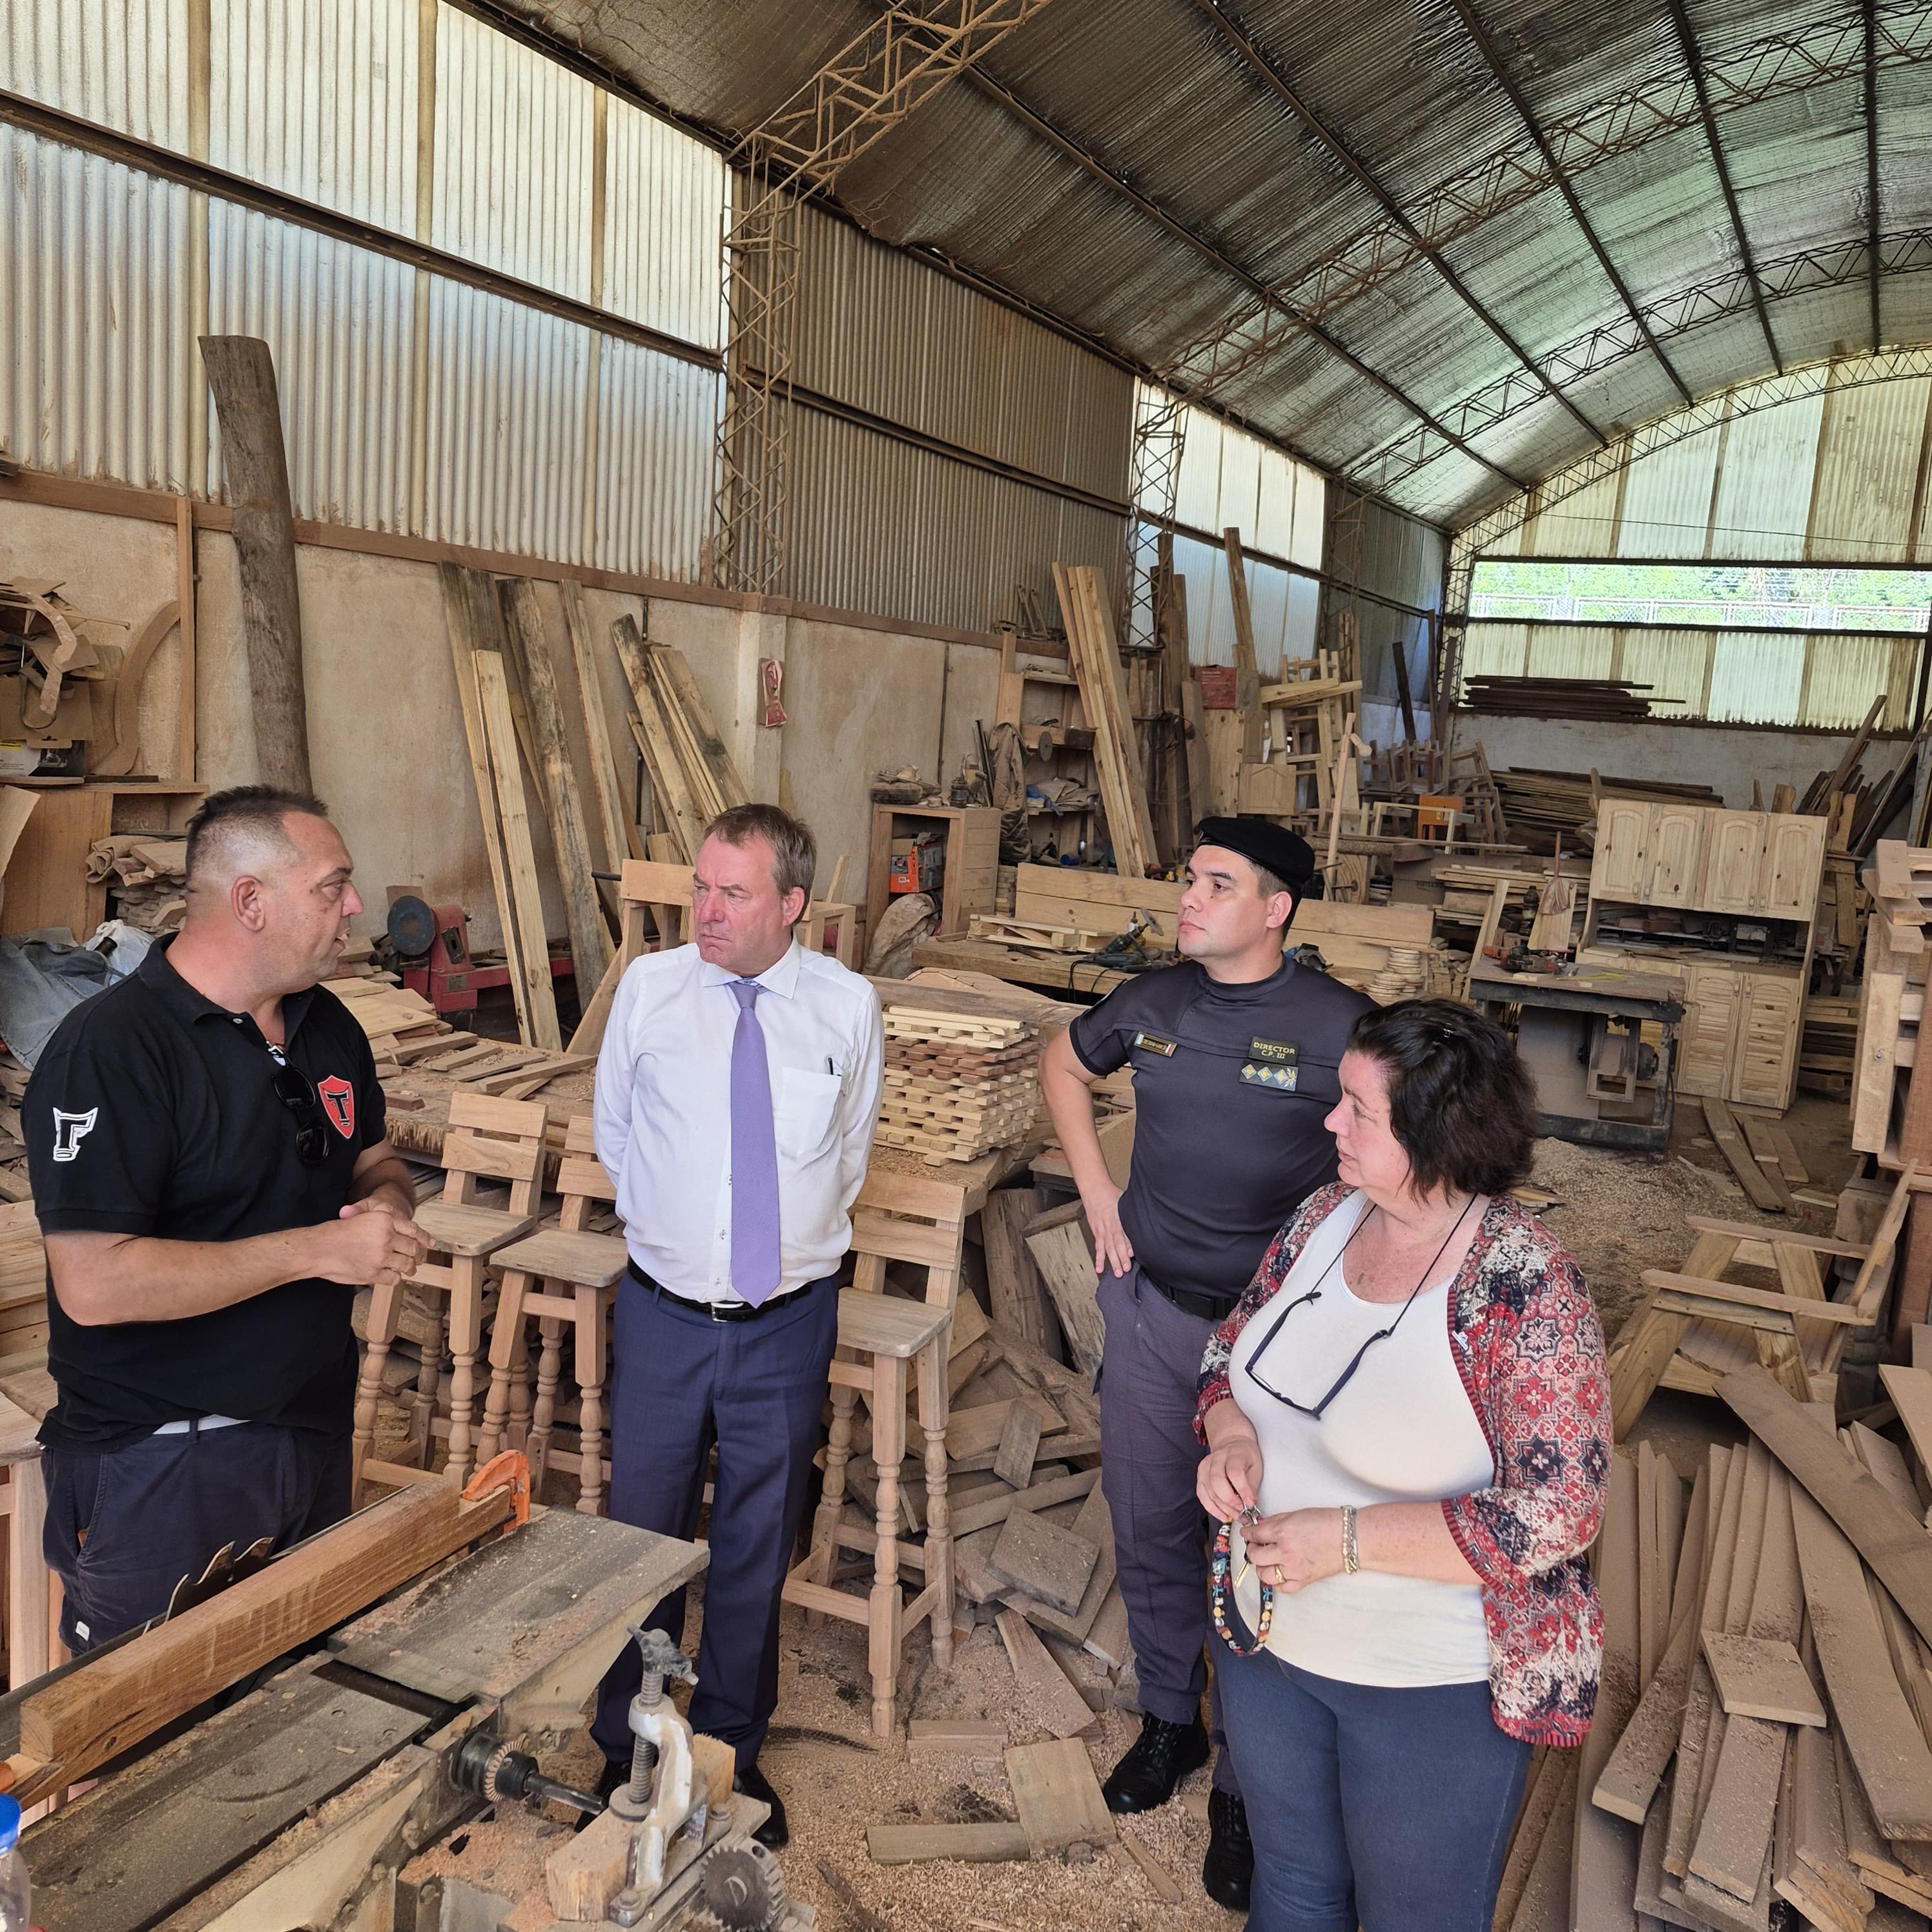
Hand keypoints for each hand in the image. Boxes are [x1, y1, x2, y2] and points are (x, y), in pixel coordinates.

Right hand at [314, 1203, 429, 1288]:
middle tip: (417, 1259)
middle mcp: (386, 1237)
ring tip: (408, 1269)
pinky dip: (394, 1278)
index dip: (424, 1238)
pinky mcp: (373, 1273)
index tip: (431, 1244)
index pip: (413, 1229)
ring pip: (406, 1264)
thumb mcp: (362, 1216)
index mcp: (384, 1220)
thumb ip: (383, 1221)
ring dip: (408, 1268)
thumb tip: (405, 1230)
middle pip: (413, 1249)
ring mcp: (380, 1256)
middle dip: (417, 1255)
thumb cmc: (337, 1233)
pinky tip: (390, 1275)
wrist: (318, 1249)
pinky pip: (393, 1278)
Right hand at [1082, 1179, 1133, 1278]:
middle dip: (1120, 1258)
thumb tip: (1148, 1217)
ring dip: (1111, 1261)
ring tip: (1116, 1273)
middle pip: (1114, 1244)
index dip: (1126, 1245)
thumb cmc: (1110, 1193)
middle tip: (1125, 1270)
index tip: (1131, 1255)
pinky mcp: (1096, 1233)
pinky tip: (1100, 1268)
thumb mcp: (1124, 1200)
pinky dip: (1099, 1259)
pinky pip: (1098, 1248)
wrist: (1093, 1189)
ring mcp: (1101, 1230)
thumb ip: (1133, 1212)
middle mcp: (1108, 1226)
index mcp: (1116, 1218)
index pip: (1121, 1234)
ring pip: (1107, 1248)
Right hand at [1198, 1436, 1263, 1521]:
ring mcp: (1206, 1466)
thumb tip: (1249, 1503)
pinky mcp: (1200, 1475)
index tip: (1250, 1503)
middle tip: (1241, 1511)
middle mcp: (1217, 1458)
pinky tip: (1222, 1515)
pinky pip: (1201, 1495)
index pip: (1235, 1472)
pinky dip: (1212, 1508)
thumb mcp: (1256, 1467)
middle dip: (1230, 1501)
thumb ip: (1252, 1484)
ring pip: (1209, 1490)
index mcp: (1234, 1454)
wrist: (1233, 1444)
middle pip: (1217, 1481)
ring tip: (1235, 1515)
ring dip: (1222, 1507)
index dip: (1243, 1490)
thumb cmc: (1245, 1457)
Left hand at [1240, 1508, 1346, 1593]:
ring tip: (1267, 1560)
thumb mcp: (1296, 1514)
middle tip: (1256, 1545)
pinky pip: (1282, 1588)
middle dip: (1252, 1549)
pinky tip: (1279, 1573)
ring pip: (1264, 1575)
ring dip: (1262, 1567)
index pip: (1255, 1534)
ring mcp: (1294, 1569)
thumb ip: (1275, 1522)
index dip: (1248, 1533)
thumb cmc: (1327, 1523)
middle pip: (1255, 1556)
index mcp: (1283, 1532)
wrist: (1349, 1538)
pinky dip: (1277, 1582)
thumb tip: (1259, 1527)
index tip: (1247, 1533)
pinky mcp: (1303, 1581)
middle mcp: (1286, 1553)